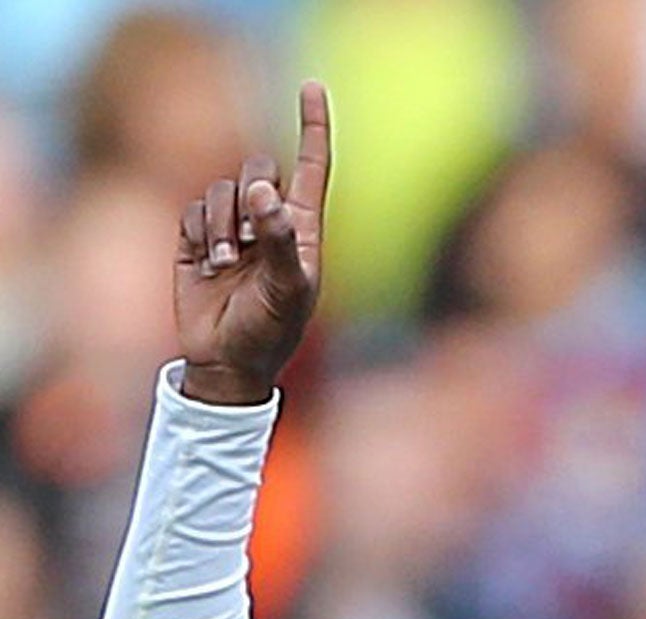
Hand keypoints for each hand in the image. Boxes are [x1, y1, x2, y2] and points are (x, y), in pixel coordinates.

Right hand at [176, 82, 330, 405]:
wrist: (225, 364)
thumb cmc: (269, 333)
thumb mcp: (287, 292)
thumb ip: (280, 241)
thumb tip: (265, 193)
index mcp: (301, 231)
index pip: (311, 168)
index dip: (312, 127)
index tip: (312, 87)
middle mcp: (268, 223)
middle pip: (258, 169)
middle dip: (250, 196)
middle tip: (250, 241)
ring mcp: (232, 229)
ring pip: (222, 188)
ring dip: (222, 223)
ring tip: (225, 263)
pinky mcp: (197, 237)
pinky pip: (193, 208)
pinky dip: (199, 232)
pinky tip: (207, 264)